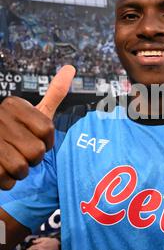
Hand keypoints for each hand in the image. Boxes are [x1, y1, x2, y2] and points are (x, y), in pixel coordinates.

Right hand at [0, 65, 75, 189]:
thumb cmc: (15, 132)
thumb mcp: (36, 112)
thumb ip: (54, 93)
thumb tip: (70, 68)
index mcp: (14, 105)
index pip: (47, 129)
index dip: (46, 141)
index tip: (36, 138)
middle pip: (36, 151)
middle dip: (32, 159)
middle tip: (21, 151)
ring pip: (21, 168)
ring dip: (19, 171)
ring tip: (10, 160)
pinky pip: (6, 180)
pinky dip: (7, 181)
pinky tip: (1, 169)